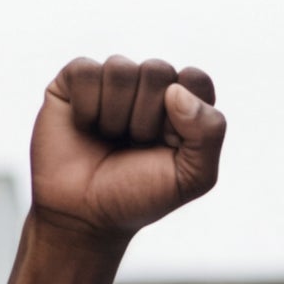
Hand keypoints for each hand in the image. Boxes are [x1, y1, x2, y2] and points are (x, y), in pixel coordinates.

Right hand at [29, 57, 224, 239]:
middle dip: (146, 119)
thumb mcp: (192, 177)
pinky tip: (85, 127)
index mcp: (183, 104)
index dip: (183, 114)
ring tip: (110, 138)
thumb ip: (209, 133)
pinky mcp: (75, 79)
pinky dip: (86, 107)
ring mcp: (112, 81)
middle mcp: (148, 86)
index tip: (169, 145)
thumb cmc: (138, 195)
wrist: (84, 215)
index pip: (195, 79)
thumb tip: (176, 90)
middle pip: (157, 71)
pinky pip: (85, 70)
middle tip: (135, 146)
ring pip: (120, 69)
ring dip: (115, 116)